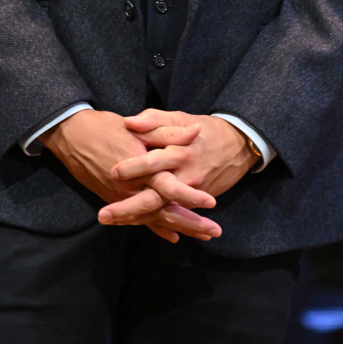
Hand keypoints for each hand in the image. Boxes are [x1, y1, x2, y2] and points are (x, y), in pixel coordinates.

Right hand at [42, 110, 220, 243]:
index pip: (169, 187)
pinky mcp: (115, 200)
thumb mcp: (139, 125)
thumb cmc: (106, 127)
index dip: (189, 195)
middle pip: (165, 210)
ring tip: (203, 236)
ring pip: (155, 218)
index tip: (211, 202)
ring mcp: (123, 197)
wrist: (72, 136)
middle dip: (191, 223)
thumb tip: (196, 131)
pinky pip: (139, 219)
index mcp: (140, 168)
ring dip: (180, 227)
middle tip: (214, 232)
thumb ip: (168, 131)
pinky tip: (173, 236)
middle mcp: (132, 188)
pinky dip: (157, 228)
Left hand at [99, 110, 254, 228]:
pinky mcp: (195, 202)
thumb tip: (129, 122)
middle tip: (104, 214)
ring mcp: (191, 192)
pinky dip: (157, 224)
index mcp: (180, 151)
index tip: (112, 173)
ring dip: (137, 219)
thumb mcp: (180, 118)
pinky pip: (174, 215)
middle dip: (130, 208)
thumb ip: (154, 120)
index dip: (134, 167)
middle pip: (156, 196)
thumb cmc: (203, 129)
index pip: (154, 162)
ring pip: (163, 211)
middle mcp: (185, 175)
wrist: (238, 146)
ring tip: (112, 221)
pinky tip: (133, 225)